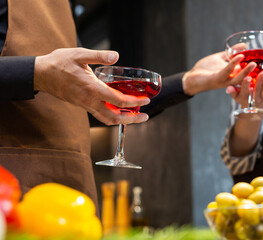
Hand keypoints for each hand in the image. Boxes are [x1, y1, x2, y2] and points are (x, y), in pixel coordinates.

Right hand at [34, 47, 149, 125]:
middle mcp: (89, 101)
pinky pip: (100, 115)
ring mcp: (85, 105)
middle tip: (145, 116)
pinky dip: (113, 116)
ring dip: (123, 120)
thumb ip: (99, 55)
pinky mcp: (82, 105)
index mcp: (92, 89)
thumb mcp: (79, 54)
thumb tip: (116, 56)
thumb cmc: (59, 63)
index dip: (134, 102)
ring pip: (107, 119)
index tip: (146, 101)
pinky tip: (119, 110)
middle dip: (132, 119)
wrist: (41, 74)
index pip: (118, 101)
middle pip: (115, 117)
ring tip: (136, 116)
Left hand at [182, 51, 256, 95]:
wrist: (191, 78)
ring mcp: (223, 81)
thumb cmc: (205, 70)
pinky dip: (233, 64)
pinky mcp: (216, 79)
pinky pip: (226, 71)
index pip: (248, 75)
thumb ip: (232, 53)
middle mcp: (230, 80)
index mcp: (233, 76)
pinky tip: (239, 56)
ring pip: (238, 78)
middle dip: (255, 74)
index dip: (258, 73)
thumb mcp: (220, 59)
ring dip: (246, 71)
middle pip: (245, 79)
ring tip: (254, 64)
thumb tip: (245, 45)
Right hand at [226, 71, 262, 108]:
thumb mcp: (236, 96)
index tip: (247, 77)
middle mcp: (254, 100)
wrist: (253, 109)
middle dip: (260, 81)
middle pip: (257, 90)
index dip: (246, 84)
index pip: (245, 91)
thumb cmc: (243, 99)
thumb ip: (232, 90)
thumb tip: (228, 88)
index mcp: (245, 98)